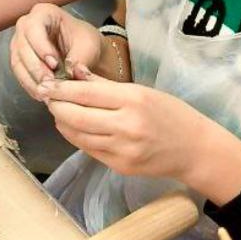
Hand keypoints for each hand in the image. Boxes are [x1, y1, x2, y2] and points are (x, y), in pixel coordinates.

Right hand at [10, 3, 102, 97]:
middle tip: (50, 83)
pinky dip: (30, 86)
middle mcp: (26, 26)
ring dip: (31, 80)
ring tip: (47, 93)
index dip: (41, 47)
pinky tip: (42, 95)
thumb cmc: (85, 41)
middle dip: (36, 68)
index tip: (54, 64)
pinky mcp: (19, 60)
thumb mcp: (89, 45)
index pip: (34, 28)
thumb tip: (71, 73)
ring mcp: (20, 43)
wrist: (83, 52)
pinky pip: (19, 74)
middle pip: (22, 46)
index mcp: (43, 13)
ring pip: (18, 62)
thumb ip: (80, 58)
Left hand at [40, 70, 211, 177]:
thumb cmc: (171, 113)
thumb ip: (106, 85)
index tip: (45, 83)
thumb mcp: (143, 91)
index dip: (60, 89)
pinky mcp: (120, 166)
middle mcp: (126, 126)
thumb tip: (75, 73)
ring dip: (63, 122)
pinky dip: (76, 137)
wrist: (195, 149)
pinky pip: (89, 150)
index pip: (85, 93)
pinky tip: (73, 127)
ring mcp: (122, 150)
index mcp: (133, 100)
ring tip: (58, 110)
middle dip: (56, 105)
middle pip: (76, 116)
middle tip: (46, 96)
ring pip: (78, 135)